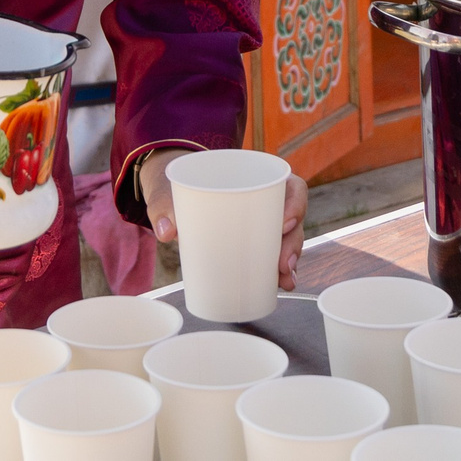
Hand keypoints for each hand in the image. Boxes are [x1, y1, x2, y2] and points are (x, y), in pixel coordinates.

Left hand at [139, 149, 309, 290]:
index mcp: (253, 178)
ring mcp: (261, 222)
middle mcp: (264, 200)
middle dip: (293, 243)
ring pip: (287, 240)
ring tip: (284, 280)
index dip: (296, 203)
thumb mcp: (169, 192)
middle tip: (282, 264)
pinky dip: (280, 270)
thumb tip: (166, 230)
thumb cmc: (177, 189)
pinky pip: (275, 255)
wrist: (169, 198)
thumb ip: (164, 205)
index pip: (290, 186)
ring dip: (290, 260)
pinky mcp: (253, 242)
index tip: (284, 223)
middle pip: (292, 219)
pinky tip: (283, 284)